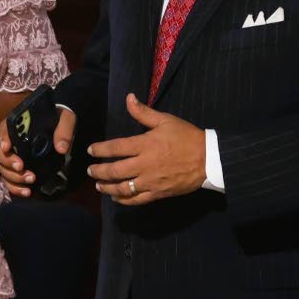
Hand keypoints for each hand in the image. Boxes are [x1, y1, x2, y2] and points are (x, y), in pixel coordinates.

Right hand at [0, 107, 76, 196]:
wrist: (60, 128)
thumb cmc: (58, 119)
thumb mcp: (65, 118)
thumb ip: (64, 130)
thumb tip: (61, 148)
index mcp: (18, 124)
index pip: (4, 129)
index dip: (2, 139)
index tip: (7, 147)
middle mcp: (10, 139)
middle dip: (7, 161)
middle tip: (21, 167)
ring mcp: (11, 155)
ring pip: (2, 167)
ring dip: (13, 176)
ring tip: (31, 180)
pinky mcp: (16, 168)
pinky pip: (8, 180)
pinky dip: (15, 188)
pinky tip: (27, 192)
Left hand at [87, 93, 205, 205]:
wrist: (209, 159)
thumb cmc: (186, 137)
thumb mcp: (165, 120)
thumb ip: (143, 112)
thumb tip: (128, 98)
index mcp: (145, 145)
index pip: (115, 148)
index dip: (100, 149)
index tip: (91, 150)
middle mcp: (144, 164)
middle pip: (115, 170)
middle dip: (99, 171)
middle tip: (90, 171)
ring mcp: (150, 181)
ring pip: (123, 188)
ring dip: (107, 187)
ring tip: (99, 185)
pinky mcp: (158, 193)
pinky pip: (137, 200)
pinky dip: (124, 200)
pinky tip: (116, 198)